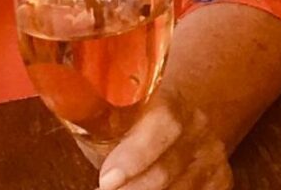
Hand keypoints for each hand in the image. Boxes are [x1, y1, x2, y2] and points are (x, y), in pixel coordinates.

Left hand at [96, 88, 232, 189]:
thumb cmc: (134, 116)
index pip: (161, 123)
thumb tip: (58, 117)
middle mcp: (196, 125)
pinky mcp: (222, 180)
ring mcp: (212, 155)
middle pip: (167, 170)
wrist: (182, 116)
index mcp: (169, 99)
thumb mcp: (117, 110)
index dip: (134, 155)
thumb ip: (95, 120)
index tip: (106, 181)